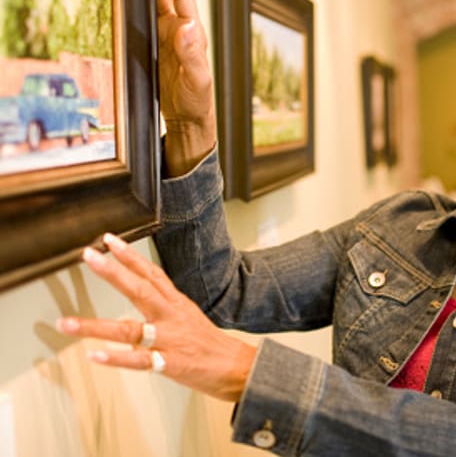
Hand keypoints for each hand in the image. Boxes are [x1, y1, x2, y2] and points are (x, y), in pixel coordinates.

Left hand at [57, 234, 254, 401]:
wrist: (236, 367)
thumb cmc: (209, 344)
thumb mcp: (189, 315)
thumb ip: (164, 305)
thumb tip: (141, 294)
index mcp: (176, 303)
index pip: (151, 273)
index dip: (130, 256)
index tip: (109, 240)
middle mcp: (171, 316)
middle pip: (140, 290)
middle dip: (113, 272)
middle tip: (89, 256)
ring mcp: (170, 339)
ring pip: (130, 329)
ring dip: (96, 327)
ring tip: (66, 324)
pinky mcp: (170, 363)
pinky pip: (140, 360)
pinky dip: (117, 358)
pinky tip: (96, 355)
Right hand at [153, 0, 216, 175]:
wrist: (188, 119)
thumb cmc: (198, 101)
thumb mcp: (197, 79)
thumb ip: (192, 54)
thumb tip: (188, 25)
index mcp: (193, 35)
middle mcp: (182, 32)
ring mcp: (170, 39)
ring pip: (158, 5)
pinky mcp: (158, 48)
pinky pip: (148, 22)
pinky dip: (141, 7)